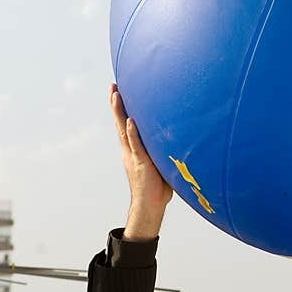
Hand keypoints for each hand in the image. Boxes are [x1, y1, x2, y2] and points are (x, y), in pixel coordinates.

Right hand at [110, 83, 172, 239]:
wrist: (150, 206)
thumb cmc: (158, 187)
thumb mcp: (161, 164)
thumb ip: (163, 151)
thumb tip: (179, 141)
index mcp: (134, 149)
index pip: (126, 125)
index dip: (122, 109)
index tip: (119, 92)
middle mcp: (130, 150)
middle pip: (120, 122)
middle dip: (116, 104)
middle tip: (113, 86)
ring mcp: (134, 156)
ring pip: (124, 130)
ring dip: (119, 112)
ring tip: (116, 95)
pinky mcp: (141, 164)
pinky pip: (136, 146)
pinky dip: (133, 134)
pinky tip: (130, 122)